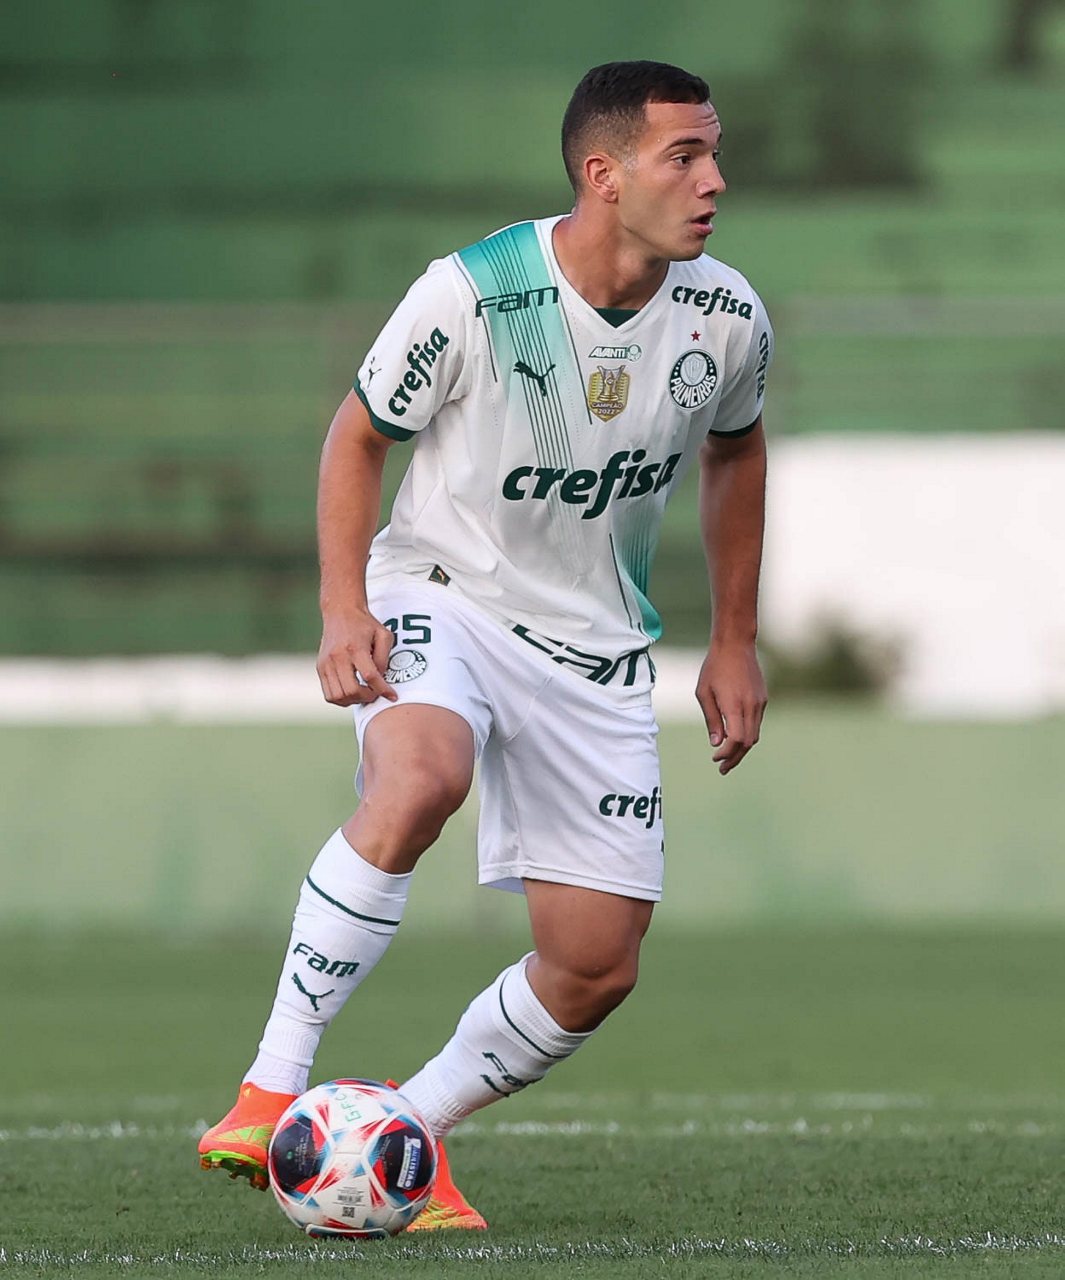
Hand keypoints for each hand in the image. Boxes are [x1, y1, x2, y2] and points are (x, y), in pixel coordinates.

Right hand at [316, 610, 396, 705]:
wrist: (340, 612)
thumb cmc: (365, 624)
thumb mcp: (383, 635)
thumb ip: (384, 658)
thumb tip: (381, 679)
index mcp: (356, 647)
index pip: (370, 676)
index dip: (383, 690)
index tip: (392, 696)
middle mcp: (338, 657)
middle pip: (352, 690)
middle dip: (367, 697)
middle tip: (375, 693)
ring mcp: (326, 663)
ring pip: (339, 696)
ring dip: (354, 700)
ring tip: (363, 693)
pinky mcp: (320, 668)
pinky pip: (329, 694)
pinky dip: (342, 699)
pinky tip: (352, 691)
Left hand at [696, 642, 766, 774]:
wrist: (735, 645)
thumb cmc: (714, 668)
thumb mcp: (704, 693)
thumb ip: (712, 719)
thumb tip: (717, 744)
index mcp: (735, 705)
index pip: (737, 740)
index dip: (727, 753)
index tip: (715, 758)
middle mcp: (751, 706)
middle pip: (748, 742)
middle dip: (735, 758)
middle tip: (722, 768)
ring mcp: (760, 702)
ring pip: (755, 734)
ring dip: (742, 748)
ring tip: (728, 757)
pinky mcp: (763, 698)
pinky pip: (756, 722)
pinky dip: (747, 734)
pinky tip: (735, 737)